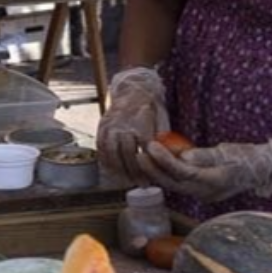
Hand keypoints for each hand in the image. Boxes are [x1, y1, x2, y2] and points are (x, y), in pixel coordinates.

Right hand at [96, 67, 168, 186]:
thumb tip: (170, 156)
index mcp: (140, 122)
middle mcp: (123, 125)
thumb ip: (163, 136)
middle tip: (142, 184)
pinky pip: (101, 148)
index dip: (149, 166)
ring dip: (119, 171)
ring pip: (112, 154)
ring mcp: (110, 127)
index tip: (153, 178)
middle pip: (127, 155)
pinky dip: (106, 162)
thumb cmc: (150, 104)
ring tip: (127, 181)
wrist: (132, 87)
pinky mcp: (102, 128)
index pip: (144, 150)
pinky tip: (112, 171)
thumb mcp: (162, 117)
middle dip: (134, 172)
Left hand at [137, 139, 271, 202]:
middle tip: (139, 154)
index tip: (151, 146)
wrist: (264, 170)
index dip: (165, 160)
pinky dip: (167, 175)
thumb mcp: (228, 152)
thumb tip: (184, 156)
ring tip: (143, 159)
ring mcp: (204, 194)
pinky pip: (180, 185)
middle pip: (174, 183)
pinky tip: (156, 166)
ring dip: (157, 173)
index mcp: (214, 181)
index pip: (183, 172)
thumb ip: (205, 156)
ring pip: (175, 186)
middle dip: (154, 170)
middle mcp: (206, 192)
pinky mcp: (202, 192)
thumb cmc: (248, 157)